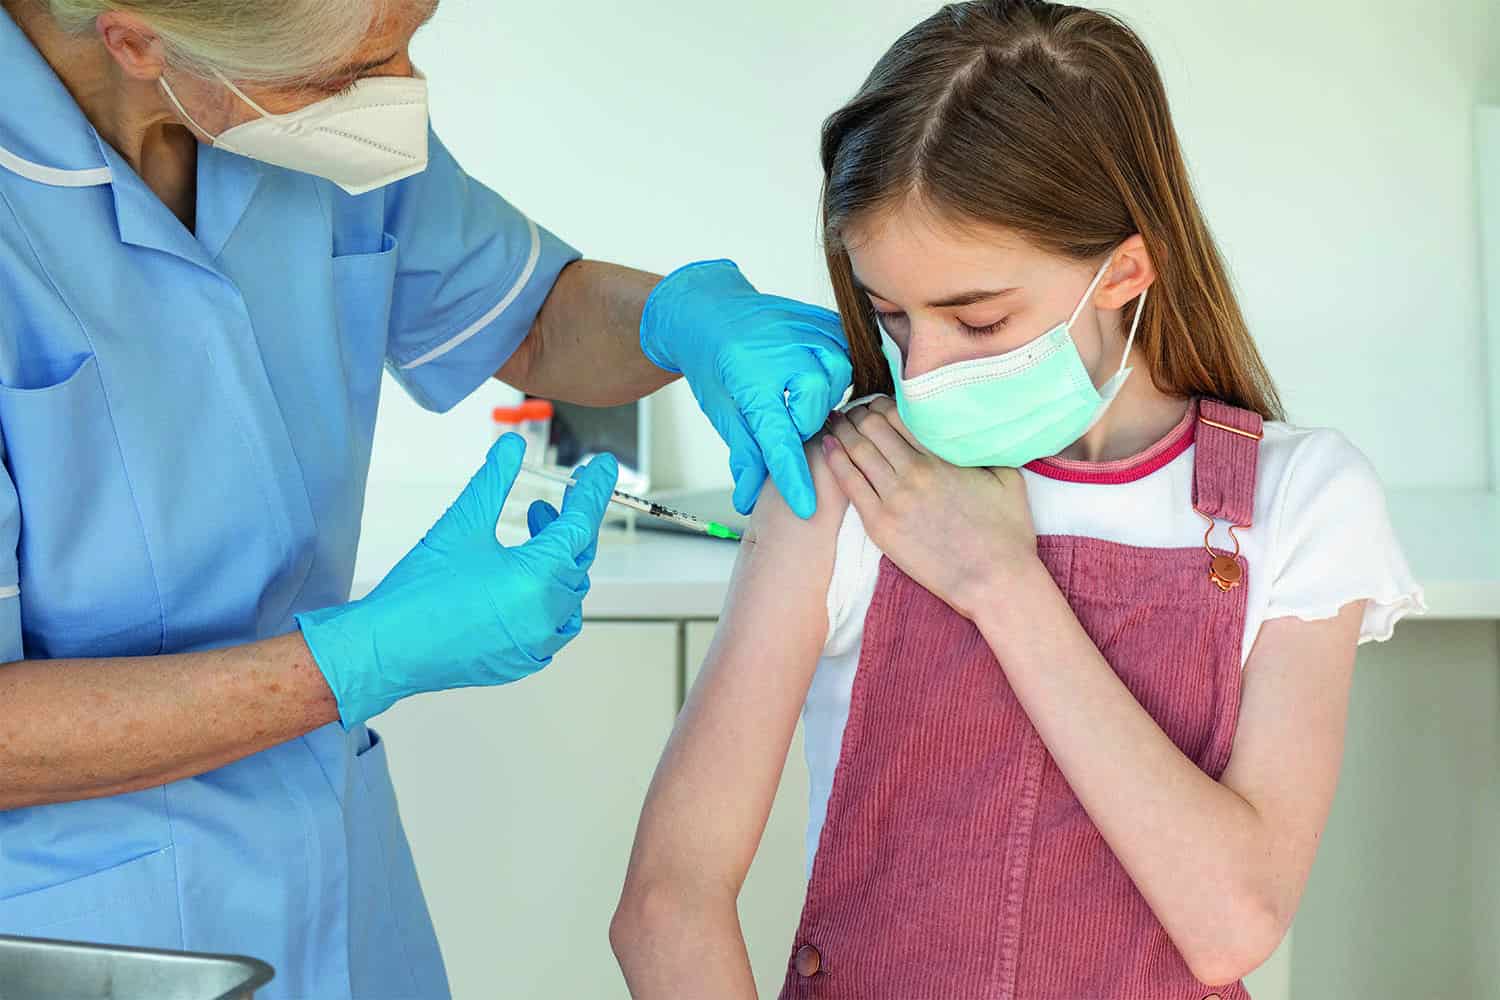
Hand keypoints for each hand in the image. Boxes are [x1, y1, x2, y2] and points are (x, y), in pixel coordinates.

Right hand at [297, 434, 617, 727]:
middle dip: (565, 527)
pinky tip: (522, 582)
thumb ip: (495, 479)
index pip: (581, 524)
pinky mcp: (522, 661)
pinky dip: (547, 598)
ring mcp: (537, 643)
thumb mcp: (461, 523)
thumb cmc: (418, 590)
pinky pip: (553, 625)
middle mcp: (546, 615)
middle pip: (577, 559)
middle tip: (544, 506)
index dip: (594, 491)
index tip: (605, 467)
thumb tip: (514, 445)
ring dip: (557, 563)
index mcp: (537, 578)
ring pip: (568, 594)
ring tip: (531, 538)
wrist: (384, 650)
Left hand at [639, 260, 851, 518]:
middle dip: (801, 424)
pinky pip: (845, 350)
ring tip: (798, 393)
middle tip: (782, 417)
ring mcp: (806, 331)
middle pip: (815, 411)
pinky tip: (816, 370)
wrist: (708, 308)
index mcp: (752, 380)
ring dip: (820, 395)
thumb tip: (748, 499)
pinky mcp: (820, 319)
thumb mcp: (720, 409)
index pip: (779, 441)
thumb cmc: (711, 361)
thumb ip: (743, 452)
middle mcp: (784, 353)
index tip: (806, 507)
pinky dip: (834, 366)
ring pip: (838, 380)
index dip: (793, 477)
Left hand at [822, 398, 1036, 619]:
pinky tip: (827, 446)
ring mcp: (894, 500)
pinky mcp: (880, 526)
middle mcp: (914, 473)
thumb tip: (974, 429)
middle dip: (859, 415)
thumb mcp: (1007, 477)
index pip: (900, 415)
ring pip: (857, 451)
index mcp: (942, 457)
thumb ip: (984, 448)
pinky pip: (849, 484)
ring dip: (844, 432)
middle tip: (853, 412)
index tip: (877, 404)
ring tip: (835, 422)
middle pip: (873, 428)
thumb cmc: (1007, 533)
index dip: (883, 404)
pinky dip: (835, 461)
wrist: (994, 581)